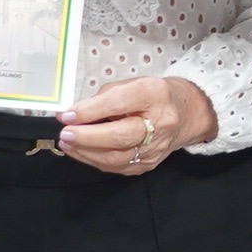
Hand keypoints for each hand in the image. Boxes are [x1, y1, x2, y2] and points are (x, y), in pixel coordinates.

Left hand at [61, 75, 210, 176]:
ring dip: (86, 151)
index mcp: (155, 94)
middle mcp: (160, 123)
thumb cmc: (154, 95)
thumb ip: (105, 97)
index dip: (90, 111)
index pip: (119, 104)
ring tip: (67, 143)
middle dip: (88, 136)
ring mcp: (155, 148)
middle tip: (65, 133)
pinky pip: (117, 167)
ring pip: (116, 157)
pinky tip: (80, 151)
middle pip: (120, 136)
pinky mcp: (148, 164)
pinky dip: (94, 160)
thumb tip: (75, 114)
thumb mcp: (132, 83)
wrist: (187, 114)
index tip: (67, 114)